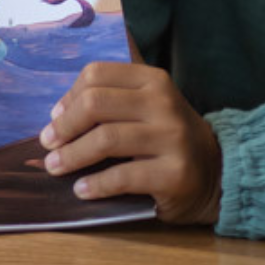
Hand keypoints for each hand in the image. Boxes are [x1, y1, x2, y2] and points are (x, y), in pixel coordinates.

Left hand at [39, 61, 221, 224]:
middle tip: (48, 144)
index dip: (68, 97)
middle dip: (64, 126)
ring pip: (106, 139)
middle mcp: (164, 103)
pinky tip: (81, 190)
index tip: (55, 118)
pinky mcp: (175, 173)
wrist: (216, 173)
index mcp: (153, 80)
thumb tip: (57, 114)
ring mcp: (172, 137)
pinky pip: (123, 176)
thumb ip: (111, 101)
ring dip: (72, 156)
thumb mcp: (147, 107)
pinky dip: (95, 184)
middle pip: (96, 104)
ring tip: (56, 167)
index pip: (97, 74)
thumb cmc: (168, 138)